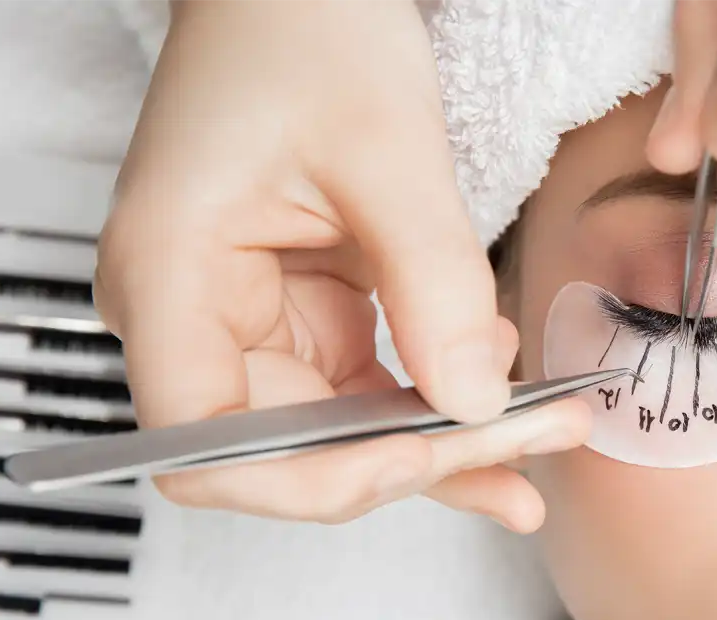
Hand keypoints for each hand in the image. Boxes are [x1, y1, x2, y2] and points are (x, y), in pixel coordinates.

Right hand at [95, 0, 576, 527]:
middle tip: (532, 453)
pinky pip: (368, 389)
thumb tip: (478, 407)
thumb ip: (434, 284)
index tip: (423, 454)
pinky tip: (507, 392)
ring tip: (547, 433)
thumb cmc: (307, 32)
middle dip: (416, 461)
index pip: (208, 449)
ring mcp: (249, 321)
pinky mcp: (302, 315)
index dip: (314, 477)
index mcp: (168, 278)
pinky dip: (439, 397)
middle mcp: (193, 317)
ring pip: (342, 432)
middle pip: (291, 450)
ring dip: (445, 442)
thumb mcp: (387, 151)